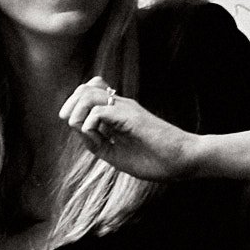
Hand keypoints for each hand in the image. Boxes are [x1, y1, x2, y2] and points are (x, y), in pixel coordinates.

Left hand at [60, 77, 197, 182]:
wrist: (182, 161)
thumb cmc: (155, 160)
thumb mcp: (117, 154)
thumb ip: (98, 143)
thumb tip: (80, 131)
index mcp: (118, 113)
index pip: (89, 94)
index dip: (75, 105)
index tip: (74, 125)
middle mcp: (121, 106)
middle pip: (86, 88)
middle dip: (70, 103)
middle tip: (67, 119)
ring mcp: (126, 109)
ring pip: (90, 94)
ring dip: (77, 109)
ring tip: (77, 126)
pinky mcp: (132, 117)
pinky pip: (102, 111)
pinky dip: (90, 122)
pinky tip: (93, 134)